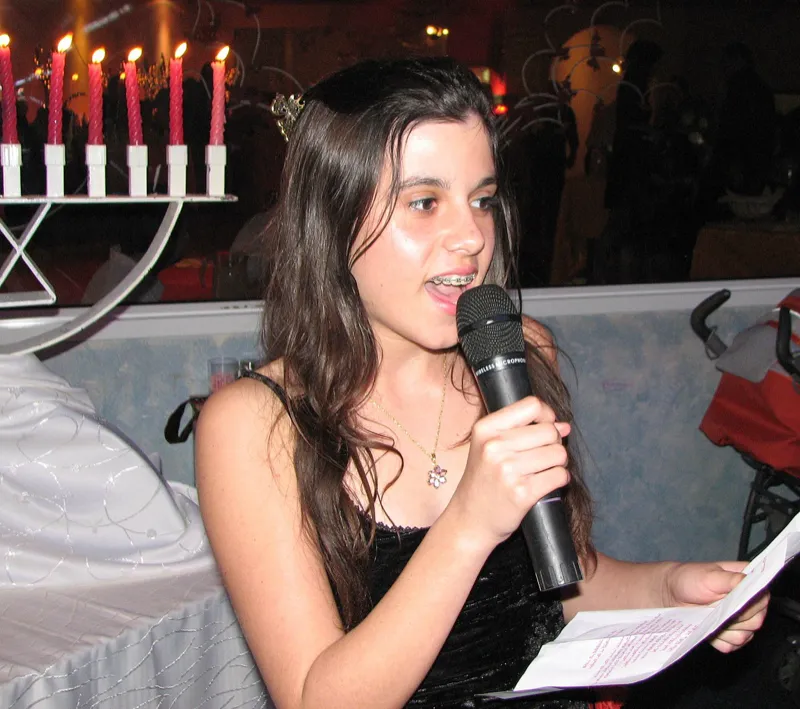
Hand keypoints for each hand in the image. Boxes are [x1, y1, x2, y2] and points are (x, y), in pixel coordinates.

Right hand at [448, 396, 570, 550]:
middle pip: (550, 431)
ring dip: (558, 463)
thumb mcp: (488, 446)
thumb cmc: (483, 481)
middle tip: (542, 456)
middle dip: (555, 443)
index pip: (531, 405)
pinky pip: (559, 476)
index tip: (544, 428)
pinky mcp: (522, 493)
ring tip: (542, 470)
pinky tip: (544, 484)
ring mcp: (507, 470)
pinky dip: (559, 479)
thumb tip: (564, 425)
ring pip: (559, 453)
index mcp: (485, 429)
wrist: (469, 519)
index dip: (546, 415)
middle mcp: (494, 446)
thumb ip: (523, 430)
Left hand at [664, 561, 768, 652]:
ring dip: (724, 630)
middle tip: (715, 609)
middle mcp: (748, 602)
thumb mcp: (709, 576)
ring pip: (745, 637)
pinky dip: (718, 640)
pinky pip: (732, 646)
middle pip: (756, 622)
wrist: (671, 593)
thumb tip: (751, 581)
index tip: (730, 603)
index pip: (762, 599)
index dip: (749, 605)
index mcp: (747, 582)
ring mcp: (740, 620)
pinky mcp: (729, 634)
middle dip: (734, 618)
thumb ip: (732, 579)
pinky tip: (707, 627)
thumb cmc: (689, 579)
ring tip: (709, 617)